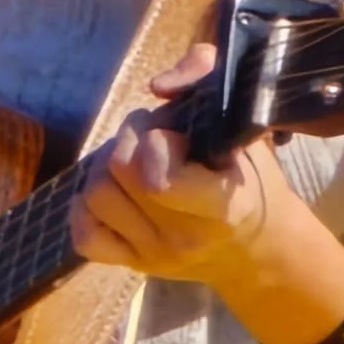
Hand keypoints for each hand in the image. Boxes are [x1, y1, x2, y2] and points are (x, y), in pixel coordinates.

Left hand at [70, 44, 302, 290]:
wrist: (259, 249)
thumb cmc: (256, 178)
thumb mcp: (249, 126)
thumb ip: (209, 79)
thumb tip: (159, 86)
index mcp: (220, 205)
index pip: (158, 177)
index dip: (158, 138)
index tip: (179, 132)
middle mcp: (183, 236)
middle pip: (118, 170)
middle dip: (131, 136)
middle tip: (155, 134)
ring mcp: (154, 254)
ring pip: (95, 195)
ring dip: (108, 164)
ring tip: (136, 158)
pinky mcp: (132, 265)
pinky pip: (84, 234)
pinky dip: (88, 205)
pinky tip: (117, 189)